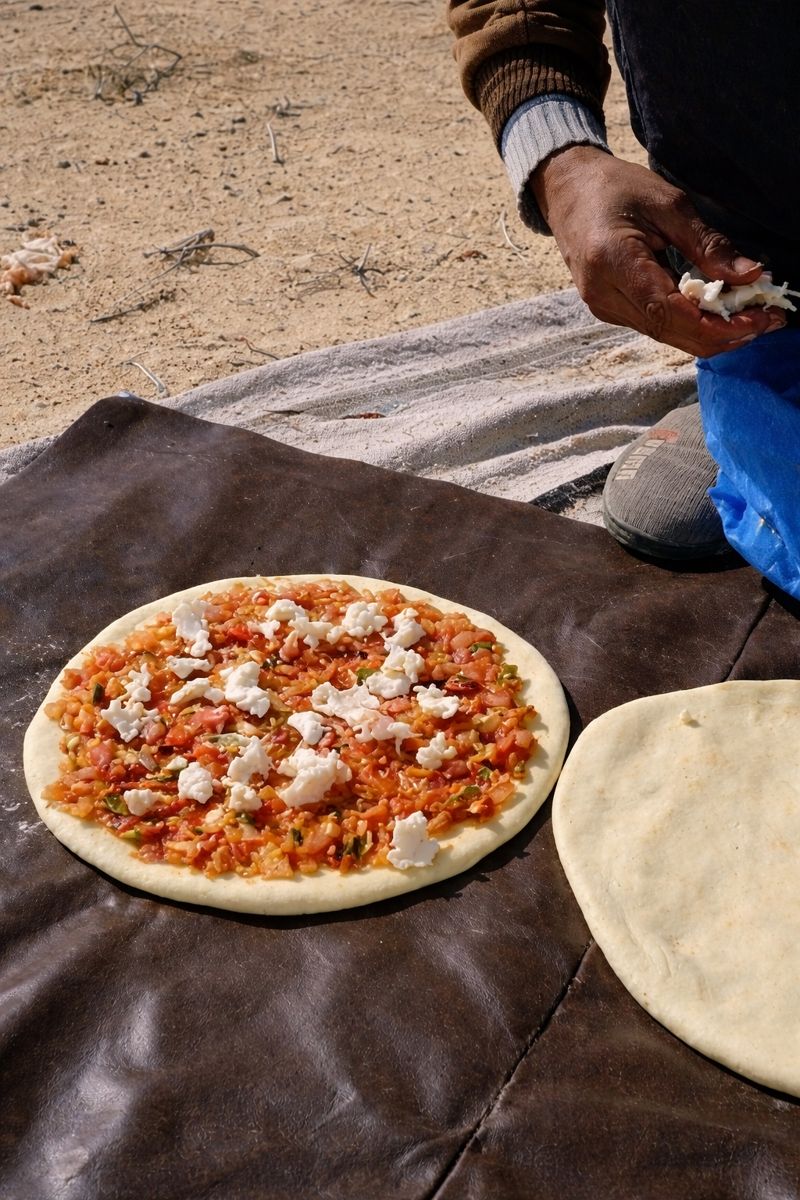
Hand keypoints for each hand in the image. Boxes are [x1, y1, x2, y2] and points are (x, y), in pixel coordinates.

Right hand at [530, 146, 785, 356]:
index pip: (669, 312)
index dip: (716, 324)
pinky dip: (692, 325)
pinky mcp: (610, 310)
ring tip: (753, 317)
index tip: (759, 319)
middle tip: (768, 322)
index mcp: (613, 264)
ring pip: (666, 336)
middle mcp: (604, 296)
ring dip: (711, 333)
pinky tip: (720, 313)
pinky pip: (657, 326)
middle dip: (723, 335)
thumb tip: (751, 276)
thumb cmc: (616, 189)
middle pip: (671, 333)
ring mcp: (604, 308)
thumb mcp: (669, 204)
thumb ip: (708, 245)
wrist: (567, 192)